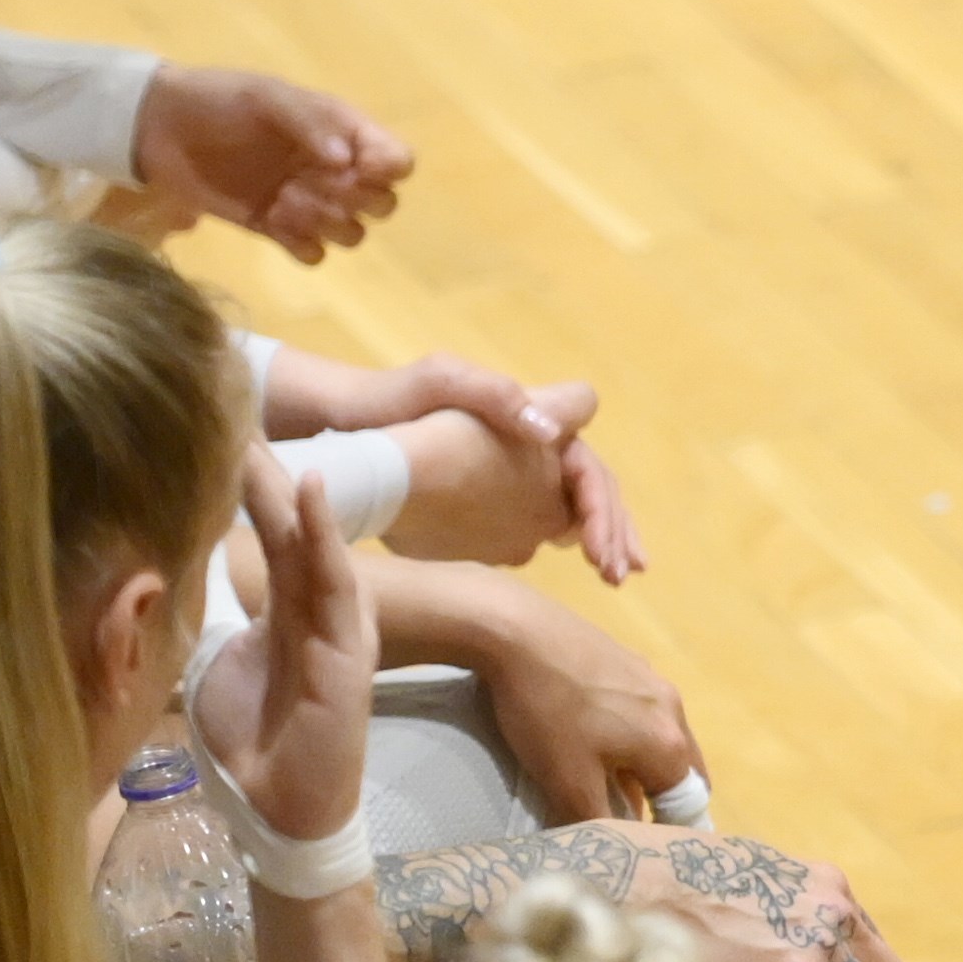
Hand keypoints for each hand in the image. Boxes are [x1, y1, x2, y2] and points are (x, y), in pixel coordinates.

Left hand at [134, 64, 412, 262]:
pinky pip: (313, 254)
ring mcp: (307, 203)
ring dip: (328, 223)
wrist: (157, 127)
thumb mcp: (266, 97)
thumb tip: (346, 160)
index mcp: (343, 132)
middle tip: (314, 183)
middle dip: (357, 199)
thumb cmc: (217, 101)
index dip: (389, 169)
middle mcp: (334, 171)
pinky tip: (274, 221)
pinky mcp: (276, 229)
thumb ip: (310, 123)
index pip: (396, 160)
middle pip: (383, 203)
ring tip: (285, 202)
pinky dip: (302, 244)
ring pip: (353, 233)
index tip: (357, 166)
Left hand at [187, 448, 378, 847]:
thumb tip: (145, 578)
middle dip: (261, 471)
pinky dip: (325, 538)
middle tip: (233, 408)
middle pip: (285, 527)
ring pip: (311, 545)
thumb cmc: (249, 744)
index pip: (262, 532)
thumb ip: (196, 622)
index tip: (214, 429)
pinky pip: (338, 587)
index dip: (242, 484)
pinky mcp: (348, 655)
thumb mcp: (208, 667)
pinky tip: (312, 493)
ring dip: (290, 490)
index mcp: (284, 609)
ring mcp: (336, 629)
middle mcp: (314, 610)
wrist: (279, 811)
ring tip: (263, 439)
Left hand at [279, 355, 644, 584]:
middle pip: (593, 484)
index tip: (592, 535)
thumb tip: (550, 431)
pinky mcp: (492, 508)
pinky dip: (570, 547)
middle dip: (614, 526)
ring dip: (603, 540)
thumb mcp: (439, 382)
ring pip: (576, 509)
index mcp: (528, 412)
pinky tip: (577, 570)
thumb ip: (497, 396)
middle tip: (619, 575)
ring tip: (614, 578)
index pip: (589, 446)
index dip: (598, 487)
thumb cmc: (390, 403)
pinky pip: (545, 526)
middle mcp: (532, 444)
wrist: (343, 438)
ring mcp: (515, 479)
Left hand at [467, 594, 705, 823]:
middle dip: (661, 797)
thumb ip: (598, 820)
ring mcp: (652, 679)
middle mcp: (674, 710)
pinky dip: (627, 731)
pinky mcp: (627, 659)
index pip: (689, 804)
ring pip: (660, 737)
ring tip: (603, 774)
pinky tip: (588, 730)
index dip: (668, 829)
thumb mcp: (566, 780)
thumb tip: (615, 846)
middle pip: (682, 769)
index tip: (644, 844)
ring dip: (643, 763)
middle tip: (626, 815)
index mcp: (669, 744)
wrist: (515, 628)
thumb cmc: (545, 712)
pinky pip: (640, 709)